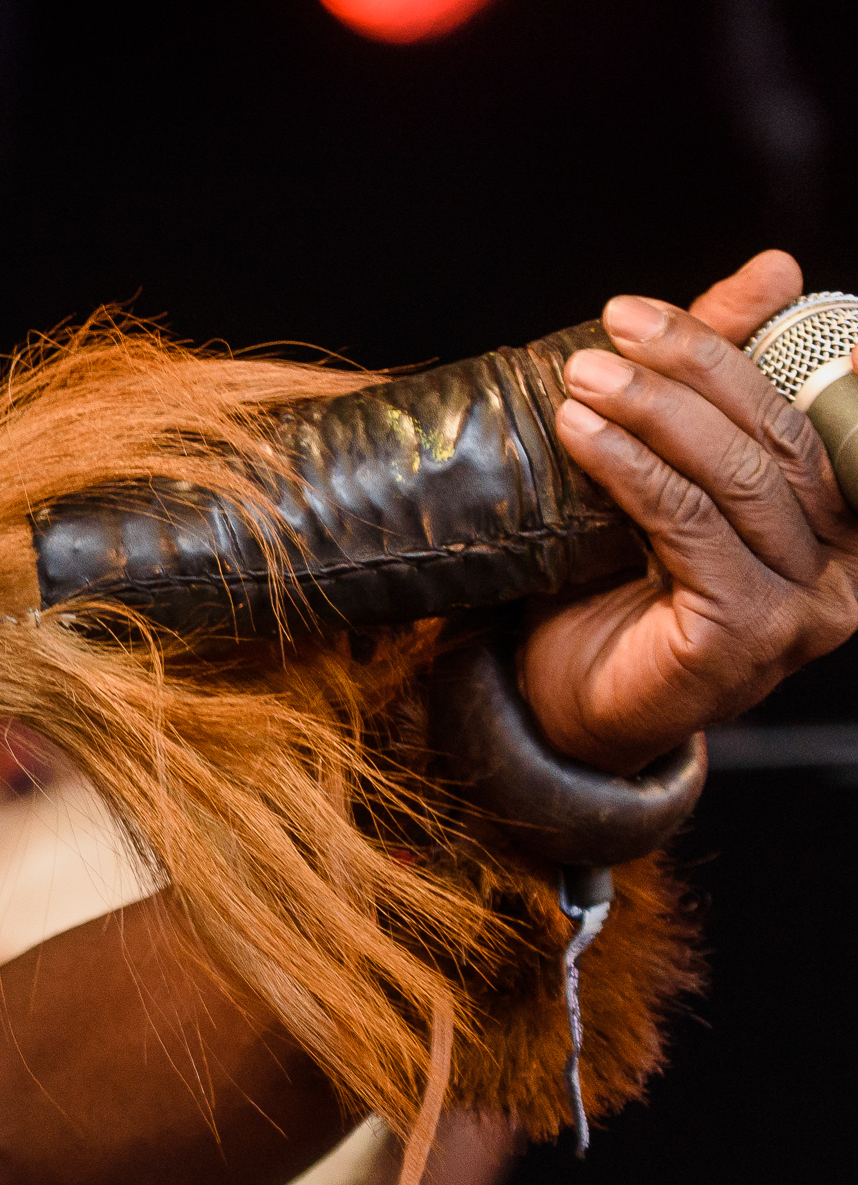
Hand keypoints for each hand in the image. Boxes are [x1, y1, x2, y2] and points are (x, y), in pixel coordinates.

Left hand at [521, 249, 857, 771]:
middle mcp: (846, 566)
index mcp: (846, 519)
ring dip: (653, 413)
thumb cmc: (617, 590)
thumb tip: (775, 269)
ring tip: (582, 377)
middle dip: (690, 369)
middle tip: (611, 329)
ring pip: (736, 478)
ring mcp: (805, 606)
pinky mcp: (748, 633)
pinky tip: (582, 436)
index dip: (736, 347)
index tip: (645, 311)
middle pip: (774, 437)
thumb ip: (715, 387)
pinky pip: (690, 527)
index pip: (805, 410)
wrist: (564, 707)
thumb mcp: (666, 475)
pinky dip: (634, 471)